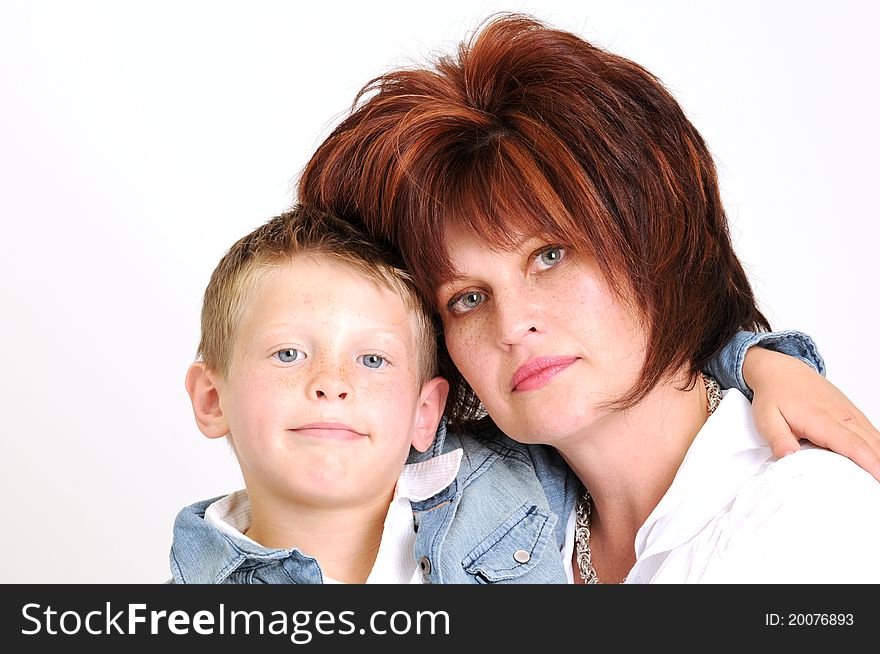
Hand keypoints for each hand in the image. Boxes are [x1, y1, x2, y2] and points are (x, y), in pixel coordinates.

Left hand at [743, 347, 879, 481]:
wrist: (781, 371)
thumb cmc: (775, 395)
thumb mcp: (767, 419)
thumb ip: (778, 439)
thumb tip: (788, 458)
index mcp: (821, 420)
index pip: (852, 444)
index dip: (869, 463)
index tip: (879, 478)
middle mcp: (841, 416)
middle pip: (870, 444)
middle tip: (878, 485)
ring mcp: (850, 413)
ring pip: (875, 438)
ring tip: (879, 477)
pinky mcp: (852, 413)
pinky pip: (872, 432)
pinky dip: (878, 447)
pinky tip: (878, 460)